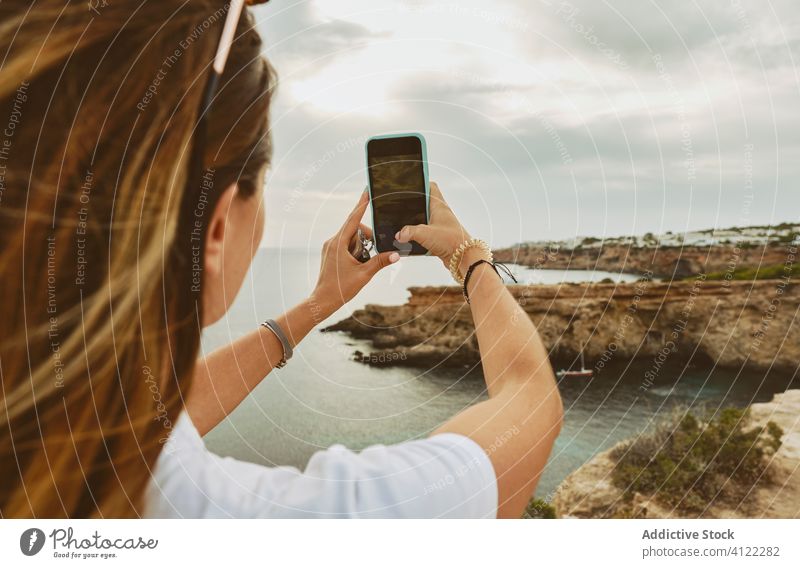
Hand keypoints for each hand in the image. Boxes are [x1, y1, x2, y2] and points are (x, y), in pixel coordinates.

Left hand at [309, 190, 398, 318]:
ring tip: (360, 265)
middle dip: (367, 239)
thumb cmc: (341, 289)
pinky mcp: (330, 253)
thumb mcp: (364, 274)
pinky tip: (356, 265)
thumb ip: (380, 261)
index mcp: (338, 243)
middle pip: (356, 230)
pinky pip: (346, 245)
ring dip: (361, 248)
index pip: (353, 219)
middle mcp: (332, 241)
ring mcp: (330, 247)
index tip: (367, 191)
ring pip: (352, 239)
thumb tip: (396, 254)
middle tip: (371, 255)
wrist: (322, 301)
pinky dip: (355, 252)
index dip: (362, 204)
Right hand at [395, 182, 479, 271]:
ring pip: (424, 219)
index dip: (421, 183)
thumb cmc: (453, 241)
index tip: (410, 184)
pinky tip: (410, 240)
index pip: (431, 187)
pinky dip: (418, 236)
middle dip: (413, 206)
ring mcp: (440, 226)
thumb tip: (399, 234)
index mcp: (439, 206)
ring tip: (403, 224)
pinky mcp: (439, 238)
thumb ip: (409, 232)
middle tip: (402, 206)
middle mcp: (440, 214)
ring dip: (415, 223)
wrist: (464, 259)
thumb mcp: (425, 233)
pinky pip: (426, 233)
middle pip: (425, 204)